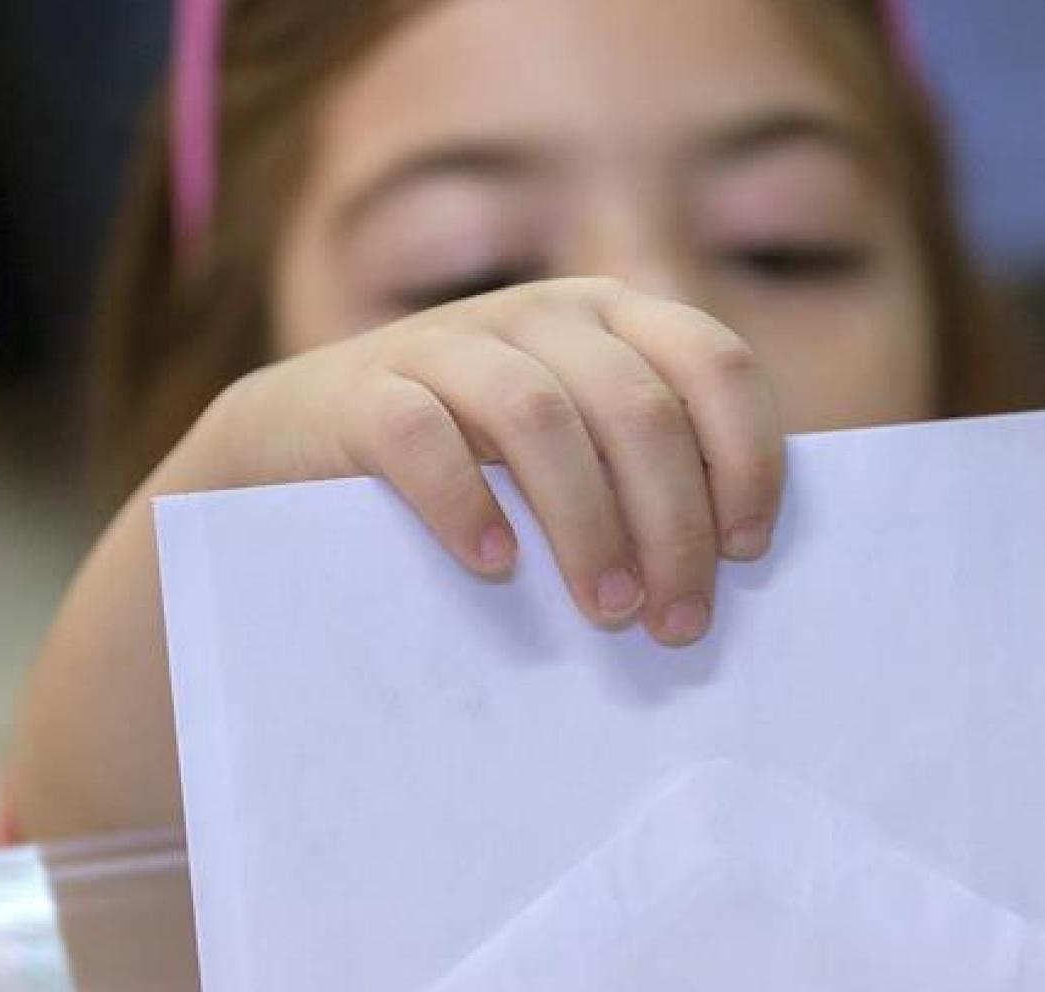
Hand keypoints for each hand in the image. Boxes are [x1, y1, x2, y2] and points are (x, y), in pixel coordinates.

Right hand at [177, 276, 783, 645]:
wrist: (298, 442)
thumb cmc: (470, 464)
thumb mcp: (574, 446)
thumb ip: (644, 467)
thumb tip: (739, 561)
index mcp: (611, 318)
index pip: (714, 363)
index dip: (747, 457)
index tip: (746, 550)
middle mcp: (539, 315)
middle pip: (637, 408)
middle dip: (674, 525)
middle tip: (677, 623)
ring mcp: (447, 343)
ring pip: (540, 418)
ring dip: (589, 526)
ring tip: (608, 611)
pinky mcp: (364, 391)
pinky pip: (422, 437)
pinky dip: (465, 502)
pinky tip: (494, 566)